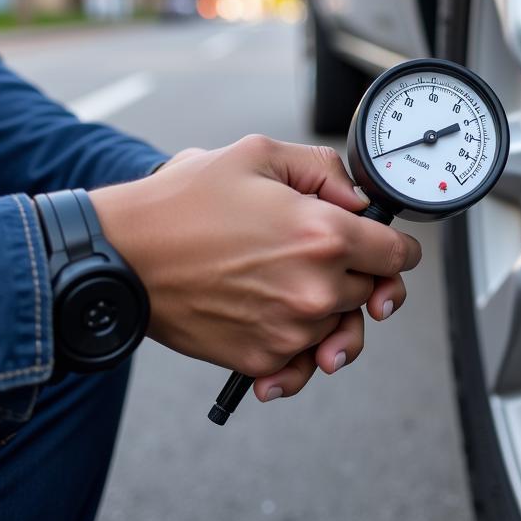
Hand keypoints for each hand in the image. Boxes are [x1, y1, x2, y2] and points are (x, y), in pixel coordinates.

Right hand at [89, 136, 421, 395]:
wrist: (122, 256)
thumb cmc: (182, 204)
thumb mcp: (259, 155)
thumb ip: (324, 170)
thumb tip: (358, 199)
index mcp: (324, 236)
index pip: (398, 257)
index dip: (396, 249)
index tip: (387, 249)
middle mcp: (316, 290)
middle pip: (373, 294)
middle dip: (358, 276)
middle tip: (325, 259)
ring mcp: (290, 331)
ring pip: (341, 329)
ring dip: (330, 312)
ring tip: (296, 289)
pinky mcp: (261, 360)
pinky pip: (304, 365)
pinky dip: (301, 353)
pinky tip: (283, 332)